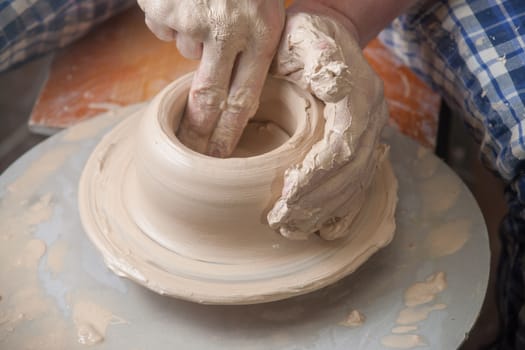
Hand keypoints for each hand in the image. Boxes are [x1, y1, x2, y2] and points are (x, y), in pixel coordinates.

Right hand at [138, 0, 284, 156]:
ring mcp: (193, 20)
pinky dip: (171, 19)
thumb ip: (255, 45)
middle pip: (207, 97)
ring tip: (206, 7)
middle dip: (196, 129)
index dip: (228, 131)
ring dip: (192, 40)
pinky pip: (163, 30)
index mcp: (262, 32)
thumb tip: (237, 99)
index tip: (218, 155)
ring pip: (186, 53)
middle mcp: (228, 30)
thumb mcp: (264, 8)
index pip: (243, 97)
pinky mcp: (164, 10)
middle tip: (190, 149)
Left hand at [267, 11, 389, 239]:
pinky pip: (360, 182)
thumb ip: (317, 56)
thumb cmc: (305, 36)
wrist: (329, 32)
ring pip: (356, 182)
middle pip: (350, 172)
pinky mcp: (363, 142)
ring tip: (294, 230)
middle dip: (316, 202)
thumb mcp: (304, 36)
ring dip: (326, 211)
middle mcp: (371, 118)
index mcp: (357, 94)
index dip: (317, 176)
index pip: (342, 146)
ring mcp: (370, 132)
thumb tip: (335, 85)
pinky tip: (326, 230)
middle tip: (283, 223)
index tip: (287, 196)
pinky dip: (345, 209)